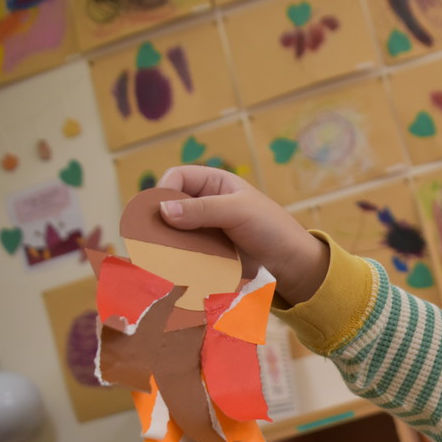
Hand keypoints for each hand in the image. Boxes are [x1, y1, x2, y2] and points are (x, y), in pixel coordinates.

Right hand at [156, 166, 328, 305]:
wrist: (291, 264)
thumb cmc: (271, 229)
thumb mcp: (238, 212)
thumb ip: (203, 209)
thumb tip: (164, 210)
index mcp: (215, 182)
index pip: (178, 177)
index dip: (164, 190)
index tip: (160, 212)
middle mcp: (206, 202)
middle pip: (171, 204)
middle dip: (161, 218)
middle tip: (150, 236)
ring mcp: (205, 227)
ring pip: (174, 229)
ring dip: (167, 239)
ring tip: (159, 253)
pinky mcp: (207, 250)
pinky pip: (184, 249)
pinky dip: (178, 255)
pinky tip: (173, 264)